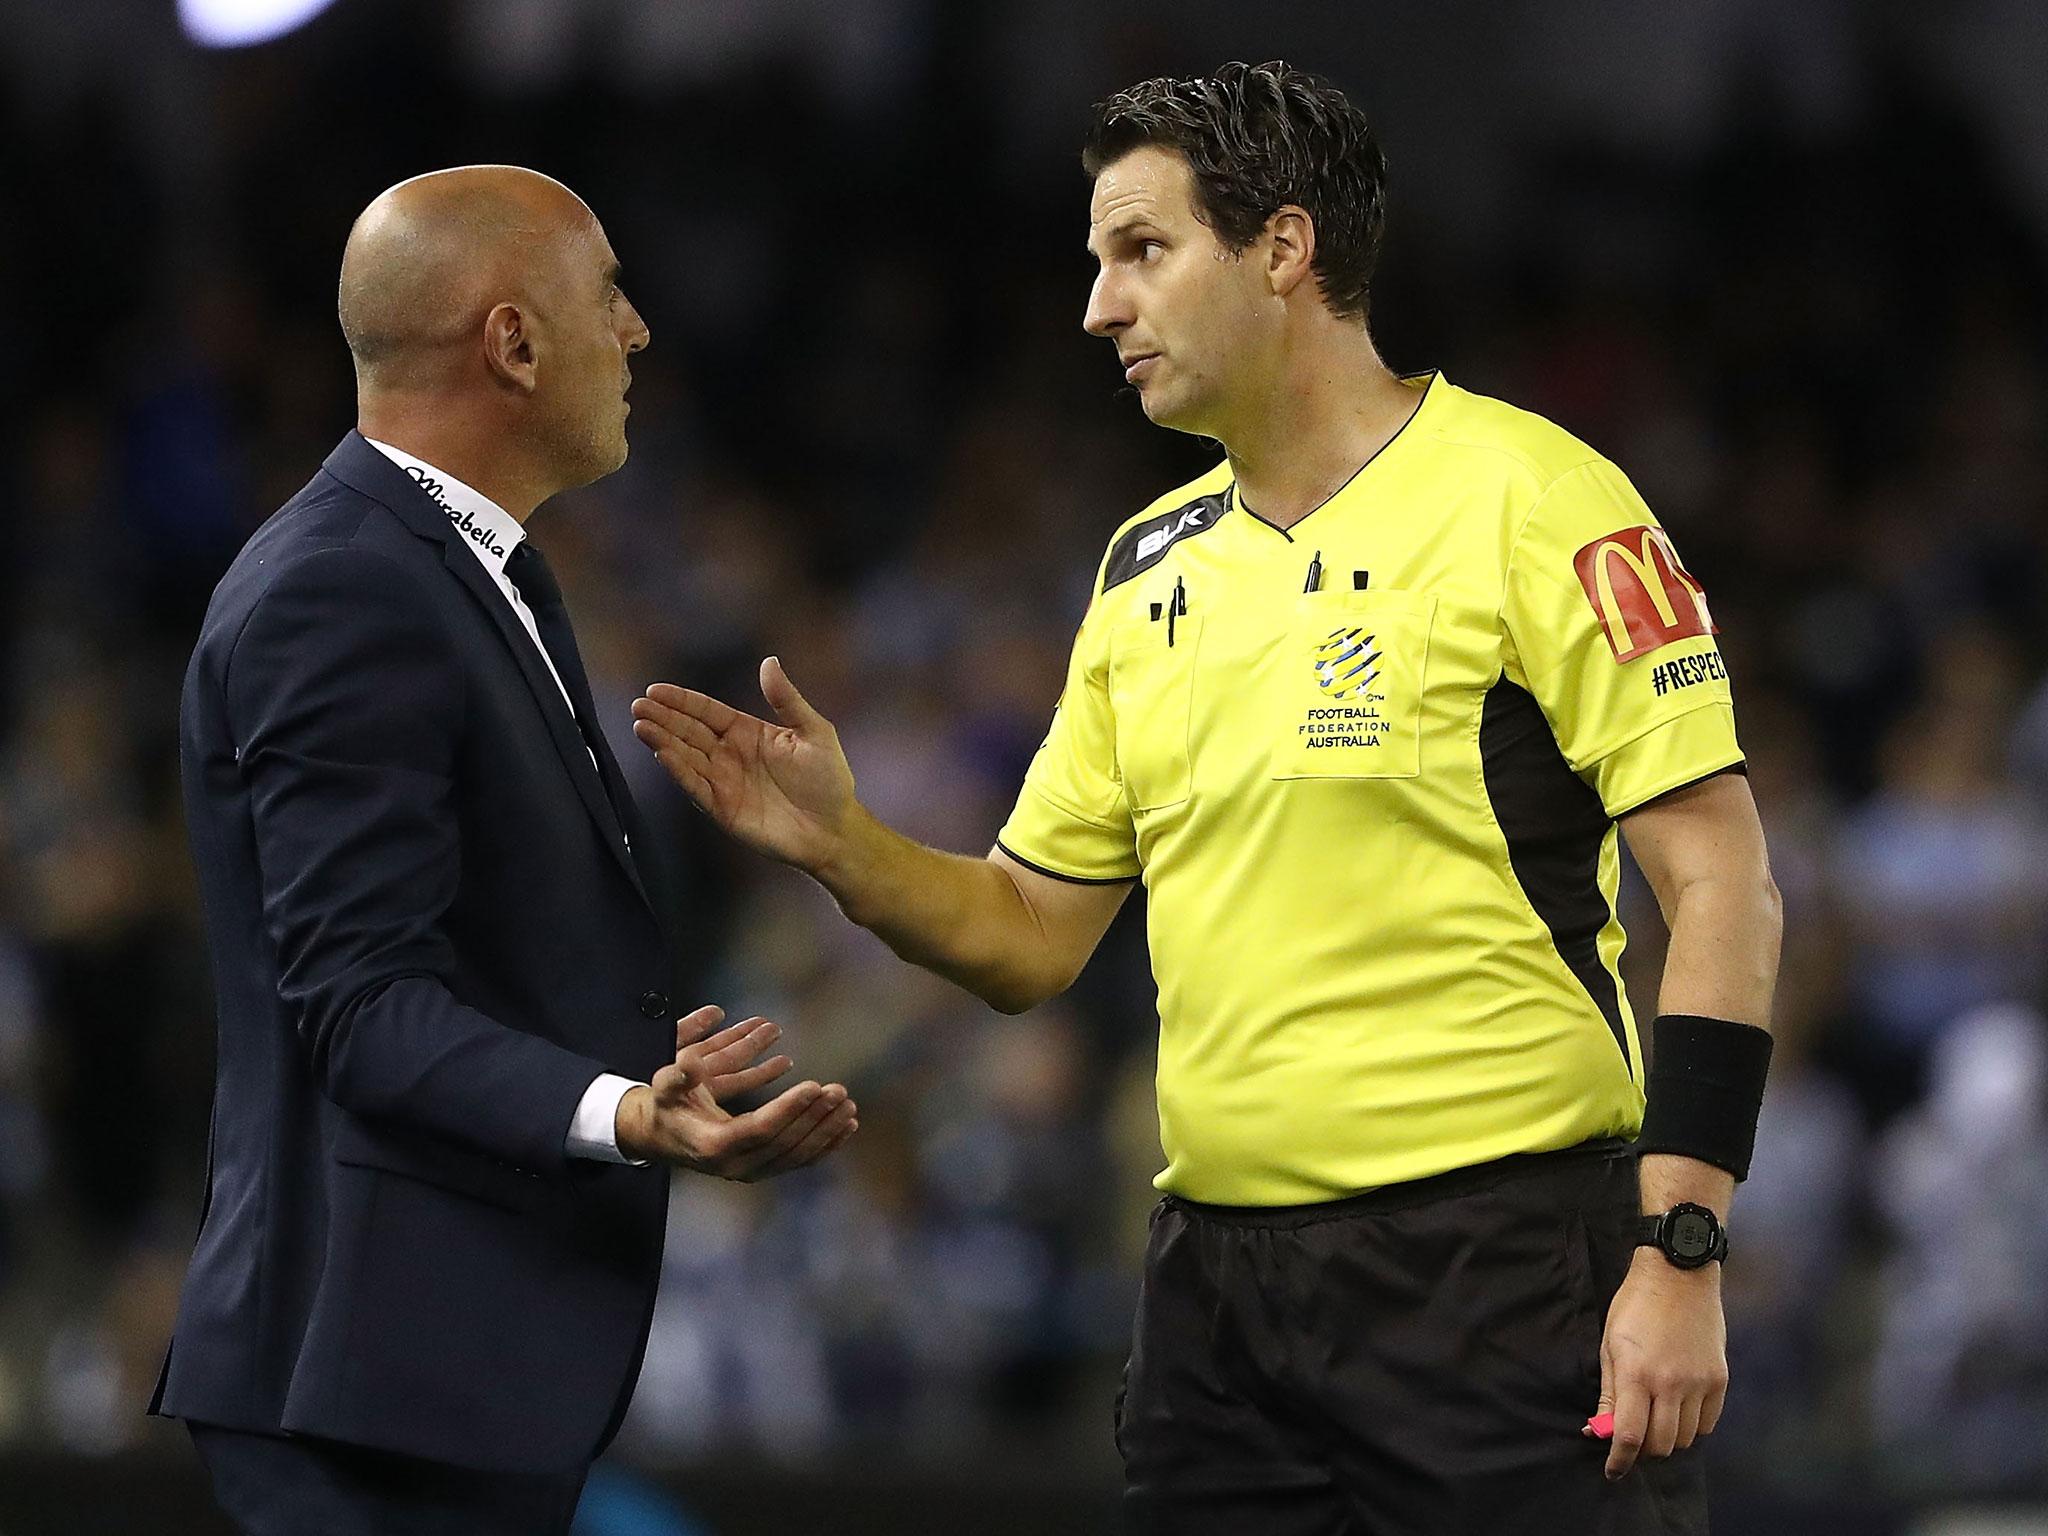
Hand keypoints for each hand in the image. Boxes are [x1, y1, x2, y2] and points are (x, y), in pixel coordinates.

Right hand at [616, 1005, 856, 1179]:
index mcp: (714, 1145)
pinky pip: (799, 1161)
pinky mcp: (762, 1170)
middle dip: (815, 1117)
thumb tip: (690, 1065)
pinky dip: (826, 1145)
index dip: (789, 1108)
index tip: (815, 1086)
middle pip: (785, 1143)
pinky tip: (847, 1127)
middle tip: (840, 1090)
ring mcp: (750, 1172)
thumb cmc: (667, 1104)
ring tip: (849, 1106)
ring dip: (826, 1131)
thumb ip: (679, 1076)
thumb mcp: (665, 1085)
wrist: (663, 1135)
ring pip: (797, 1155)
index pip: (761, 1128)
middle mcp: (735, 1165)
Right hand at [632, 659, 857, 874]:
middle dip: (663, 717)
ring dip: (663, 741)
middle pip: (688, 731)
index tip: (655, 690)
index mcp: (747, 732)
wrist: (834, 828)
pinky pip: (696, 786)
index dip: (681, 701)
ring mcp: (724, 781)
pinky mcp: (723, 808)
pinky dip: (679, 771)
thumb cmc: (828, 780)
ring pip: (686, 756)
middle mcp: (729, 755)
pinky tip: (663, 754)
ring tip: (641, 725)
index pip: (706, 711)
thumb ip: (787, 699)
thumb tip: (769, 662)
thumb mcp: (813, 731)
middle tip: (639, 705)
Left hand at [1587, 1248, 1727, 1480]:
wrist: (1679, 1274)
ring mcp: (1699, 1383)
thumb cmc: (1635, 1306)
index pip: (1628, 1435)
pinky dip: (1692, 1426)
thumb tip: (1598, 1430)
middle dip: (1642, 1451)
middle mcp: (1670, 1384)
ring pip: (1686, 1439)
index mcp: (1636, 1374)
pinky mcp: (1720, 1379)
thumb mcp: (1610, 1345)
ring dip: (1668, 1438)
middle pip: (1660, 1445)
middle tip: (1633, 1439)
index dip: (1618, 1460)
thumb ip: (1608, 1393)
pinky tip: (1679, 1410)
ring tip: (1656, 1420)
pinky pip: (1708, 1423)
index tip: (1612, 1471)